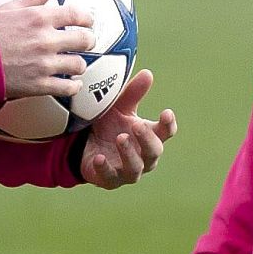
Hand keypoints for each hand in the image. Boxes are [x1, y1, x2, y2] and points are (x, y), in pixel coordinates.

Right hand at [0, 0, 95, 99]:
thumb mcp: (10, 7)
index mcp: (40, 18)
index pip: (77, 15)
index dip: (87, 19)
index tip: (87, 22)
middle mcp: (46, 40)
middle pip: (85, 40)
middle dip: (87, 41)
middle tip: (84, 43)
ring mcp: (44, 64)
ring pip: (78, 64)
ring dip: (78, 64)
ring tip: (72, 64)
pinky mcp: (39, 85)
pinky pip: (68, 87)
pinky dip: (73, 86)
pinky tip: (71, 83)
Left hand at [80, 69, 176, 187]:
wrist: (84, 145)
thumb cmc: (109, 125)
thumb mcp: (119, 108)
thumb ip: (132, 93)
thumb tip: (147, 73)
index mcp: (149, 136)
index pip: (165, 132)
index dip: (168, 124)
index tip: (166, 112)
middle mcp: (143, 156)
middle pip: (154, 151)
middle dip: (147, 139)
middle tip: (138, 126)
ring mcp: (127, 170)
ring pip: (135, 167)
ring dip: (129, 153)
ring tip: (121, 138)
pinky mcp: (110, 180)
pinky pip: (110, 177)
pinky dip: (106, 168)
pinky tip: (100, 158)